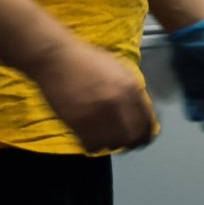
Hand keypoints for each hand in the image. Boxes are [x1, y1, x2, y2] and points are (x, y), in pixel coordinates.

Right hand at [36, 41, 159, 152]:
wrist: (56, 58)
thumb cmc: (86, 60)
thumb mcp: (119, 69)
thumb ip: (131, 90)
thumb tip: (141, 110)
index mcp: (130, 87)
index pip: (147, 121)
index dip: (147, 133)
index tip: (144, 137)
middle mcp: (116, 102)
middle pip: (133, 136)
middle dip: (132, 142)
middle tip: (128, 143)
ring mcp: (96, 113)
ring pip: (114, 144)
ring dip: (113, 144)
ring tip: (109, 140)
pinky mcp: (77, 122)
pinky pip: (92, 145)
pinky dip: (94, 146)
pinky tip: (93, 140)